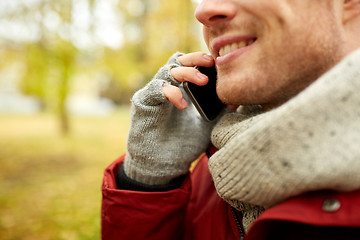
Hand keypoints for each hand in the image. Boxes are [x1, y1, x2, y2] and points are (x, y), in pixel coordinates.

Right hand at [123, 52, 215, 185]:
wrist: (164, 166)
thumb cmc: (184, 144)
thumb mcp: (207, 126)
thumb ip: (218, 112)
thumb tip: (235, 100)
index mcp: (181, 90)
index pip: (189, 65)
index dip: (201, 60)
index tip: (218, 62)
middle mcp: (167, 87)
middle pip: (177, 61)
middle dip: (194, 59)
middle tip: (209, 61)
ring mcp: (154, 94)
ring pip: (167, 71)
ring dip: (186, 73)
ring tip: (203, 81)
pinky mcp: (143, 103)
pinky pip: (155, 89)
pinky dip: (170, 93)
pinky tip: (183, 105)